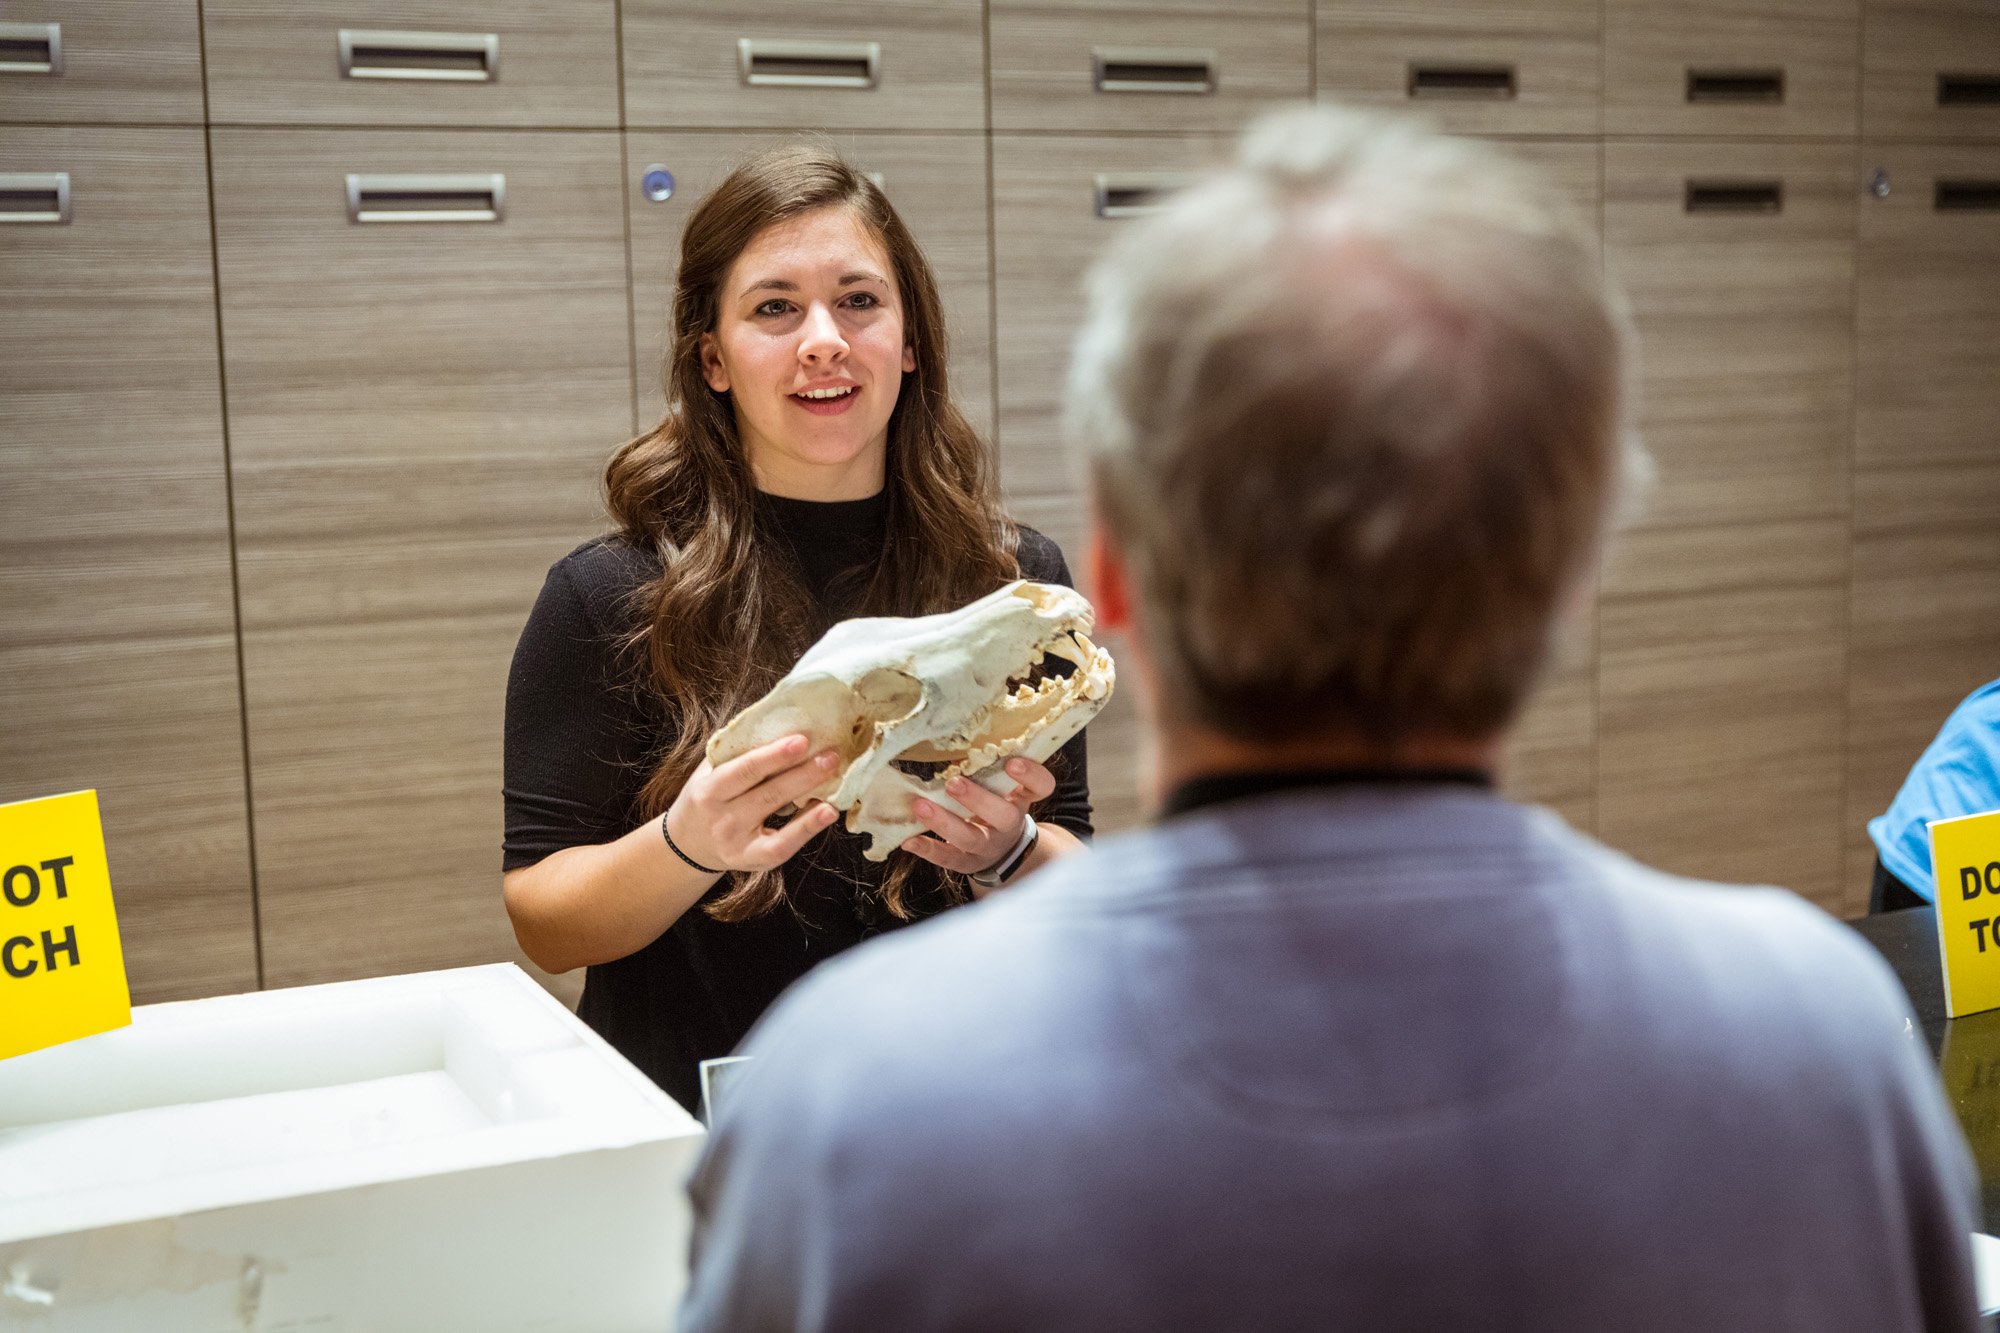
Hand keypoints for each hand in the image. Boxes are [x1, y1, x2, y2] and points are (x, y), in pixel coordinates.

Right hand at [666, 733, 839, 873]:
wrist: (688, 845)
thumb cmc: (707, 799)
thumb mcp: (709, 774)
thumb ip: (736, 753)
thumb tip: (779, 722)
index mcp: (709, 791)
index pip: (744, 770)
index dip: (773, 756)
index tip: (802, 740)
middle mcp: (722, 819)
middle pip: (767, 794)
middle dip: (802, 774)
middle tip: (831, 755)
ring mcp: (738, 843)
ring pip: (778, 819)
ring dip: (809, 797)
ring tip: (836, 780)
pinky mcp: (754, 860)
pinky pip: (784, 845)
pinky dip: (808, 828)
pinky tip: (827, 811)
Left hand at [902, 757, 1056, 875]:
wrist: (1000, 850)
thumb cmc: (994, 805)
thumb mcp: (1000, 787)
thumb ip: (984, 768)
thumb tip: (954, 748)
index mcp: (1020, 799)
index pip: (1041, 787)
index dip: (1032, 775)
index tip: (1013, 763)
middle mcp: (1008, 824)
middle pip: (1003, 816)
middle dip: (978, 799)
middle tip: (954, 783)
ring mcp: (987, 846)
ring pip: (970, 838)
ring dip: (944, 822)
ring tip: (921, 806)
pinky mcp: (965, 862)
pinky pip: (947, 858)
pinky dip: (926, 848)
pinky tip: (908, 840)